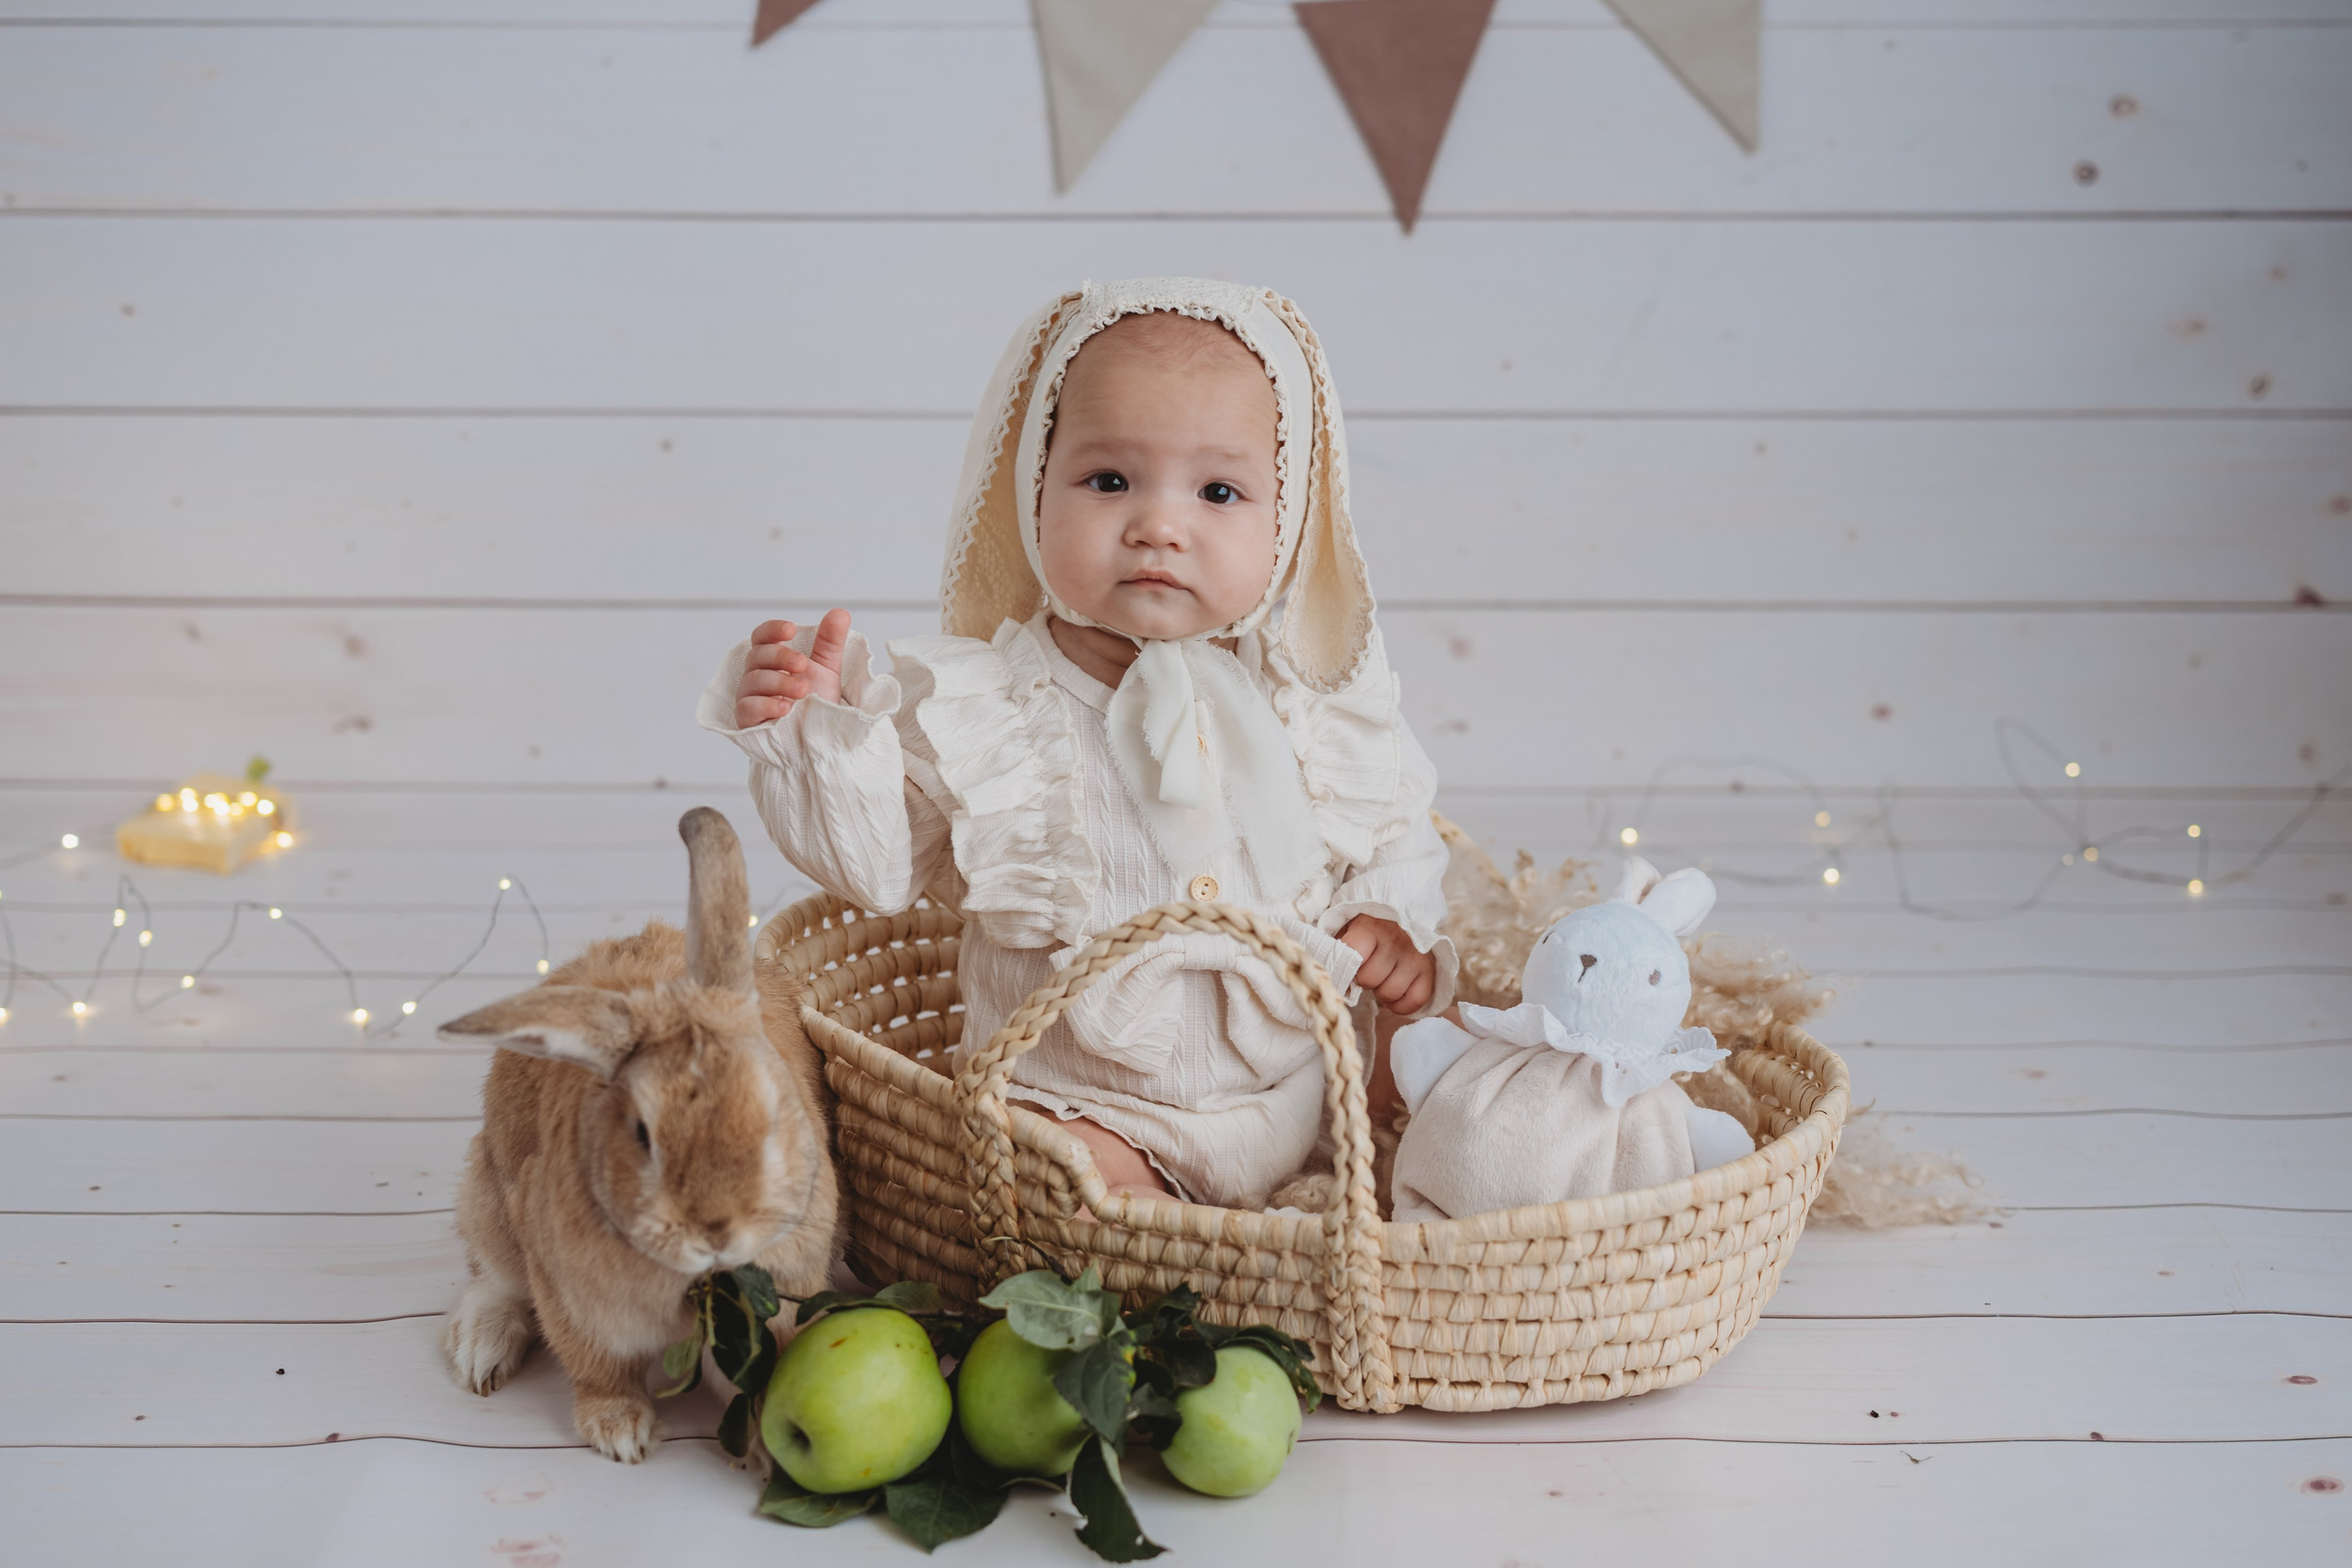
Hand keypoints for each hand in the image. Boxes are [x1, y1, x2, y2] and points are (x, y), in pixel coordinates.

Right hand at [733, 608, 851, 729]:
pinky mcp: (748, 720)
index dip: (772, 630)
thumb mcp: (827, 670)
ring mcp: (750, 696)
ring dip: (780, 683)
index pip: (762, 637)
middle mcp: (757, 675)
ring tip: (803, 691)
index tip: (791, 630)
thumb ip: (830, 643)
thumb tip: (840, 613)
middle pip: (757, 656)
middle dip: (781, 657)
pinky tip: (784, 708)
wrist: (819, 739)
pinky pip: (747, 707)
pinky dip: (765, 705)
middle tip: (803, 664)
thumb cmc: (816, 702)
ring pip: (754, 681)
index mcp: (772, 659)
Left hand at [1337, 914, 1435, 1015]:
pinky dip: (1401, 1005)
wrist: (1403, 919)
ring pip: (1389, 993)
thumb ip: (1337, 947)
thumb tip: (1329, 970)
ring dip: (1381, 993)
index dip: (1346, 967)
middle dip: (1364, 980)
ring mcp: (1415, 956)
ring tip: (1382, 979)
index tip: (1348, 966)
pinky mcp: (1429, 970)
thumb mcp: (1348, 927)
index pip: (1352, 953)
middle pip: (1369, 980)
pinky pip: (1414, 1001)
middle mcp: (1396, 940)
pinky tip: (1395, 994)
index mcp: (1370, 926)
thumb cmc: (1368, 929)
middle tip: (1367, 971)